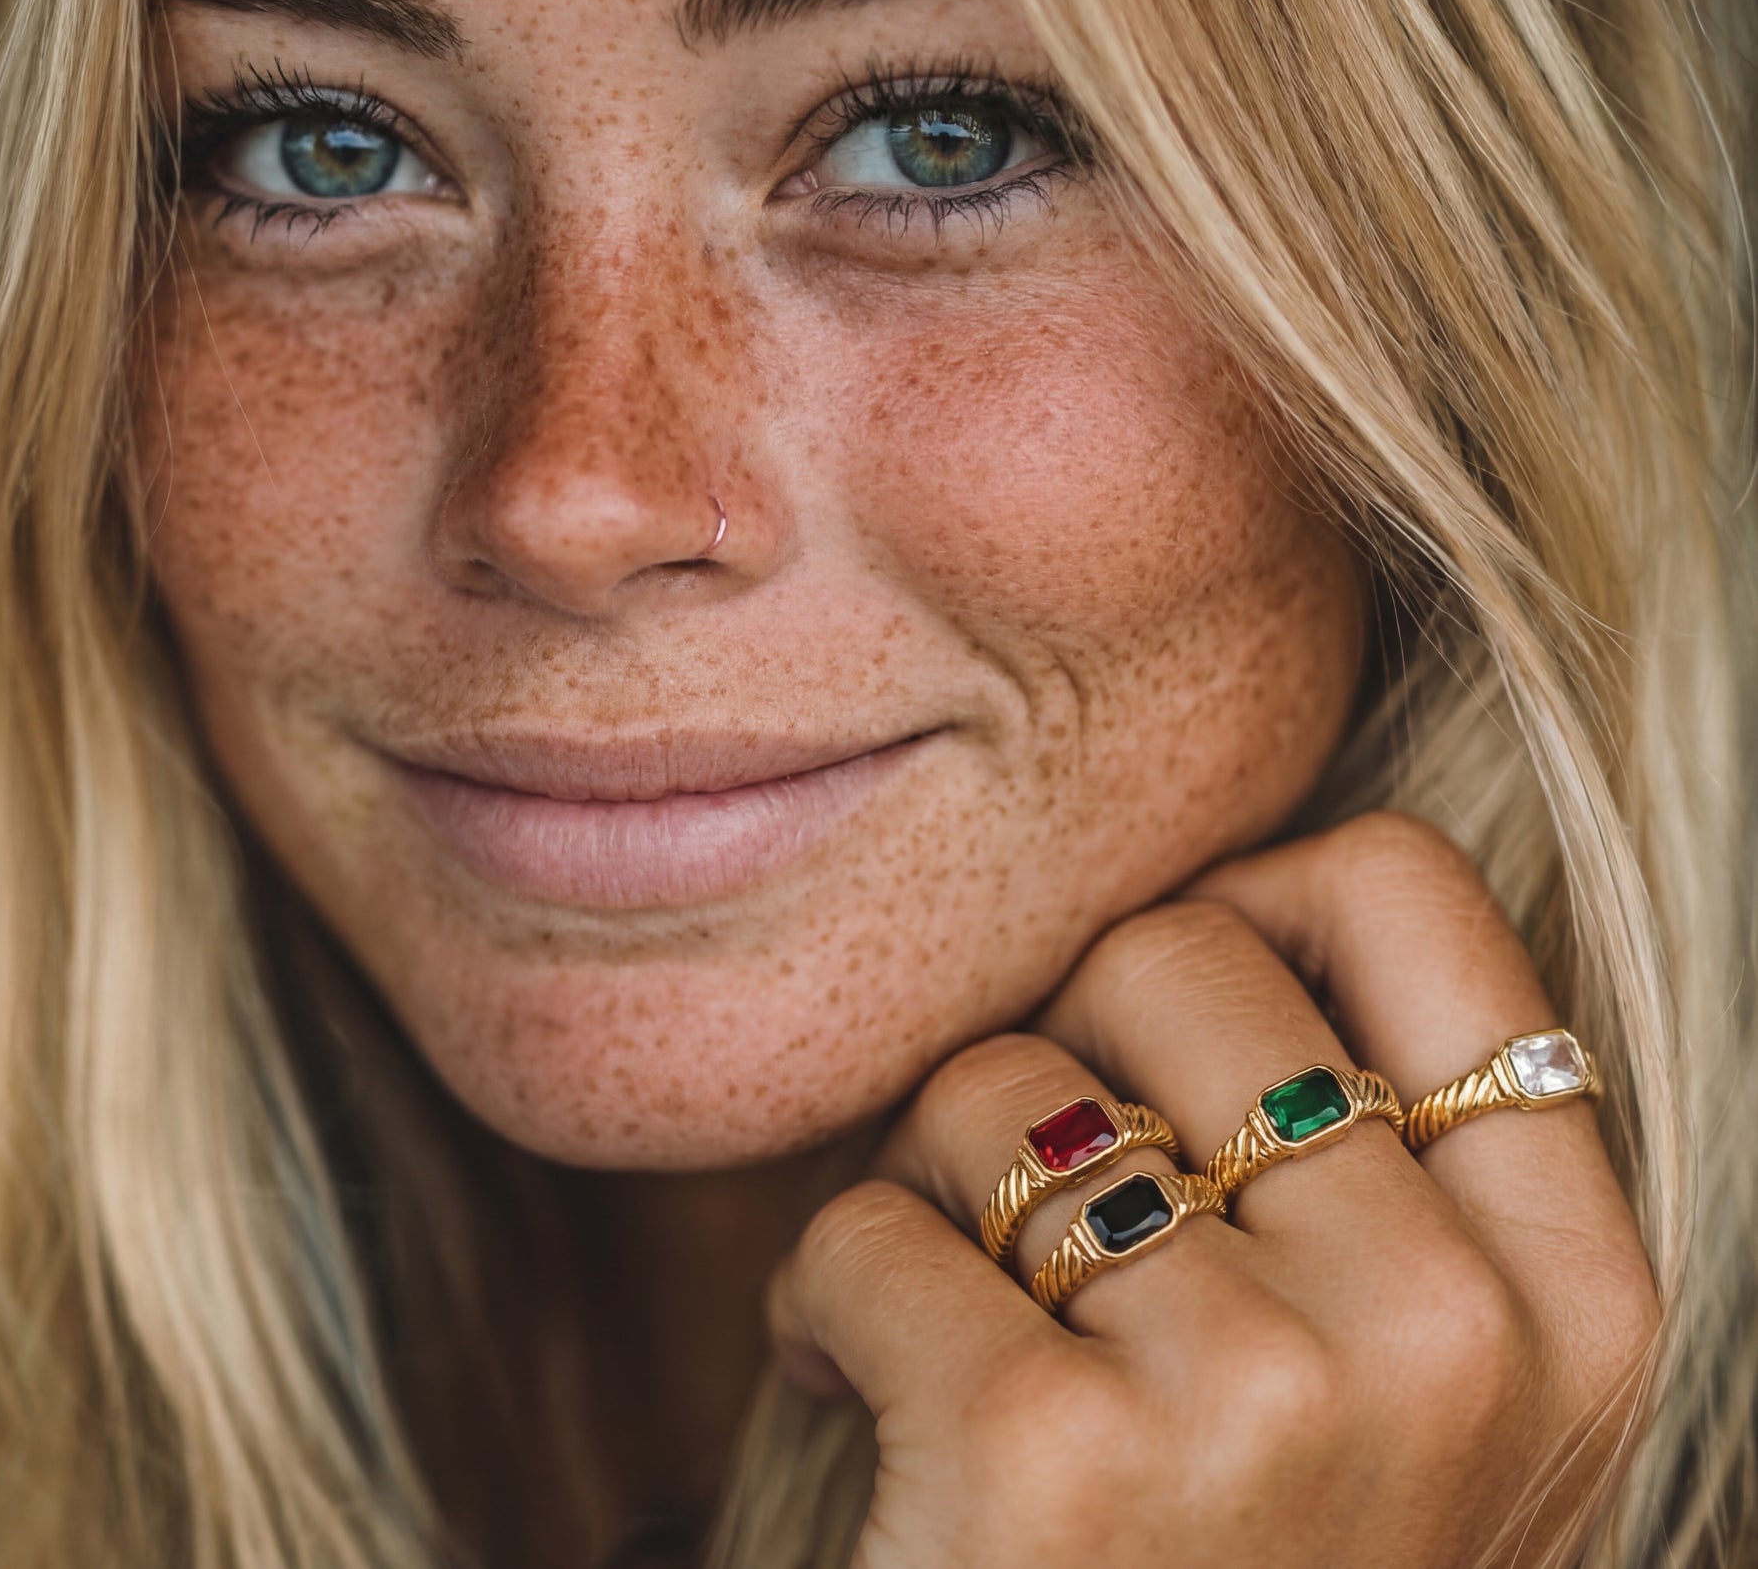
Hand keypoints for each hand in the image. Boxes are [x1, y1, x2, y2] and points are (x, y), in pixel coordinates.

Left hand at [768, 814, 1659, 1567]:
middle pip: (1170, 952)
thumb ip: (1382, 1162)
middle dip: (1062, 1046)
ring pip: (997, 1083)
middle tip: (1036, 1193)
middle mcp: (1445, 1333)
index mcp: (1568, 1289)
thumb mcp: (1416, 1381)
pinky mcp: (1051, 1467)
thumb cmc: (1263, 1563)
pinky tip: (858, 1392)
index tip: (1165, 1008)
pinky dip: (825, 1298)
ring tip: (954, 1305)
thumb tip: (1222, 906)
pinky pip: (869, 1229)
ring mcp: (1261, 1398)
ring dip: (931, 1180)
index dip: (1252, 895)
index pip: (1409, 891)